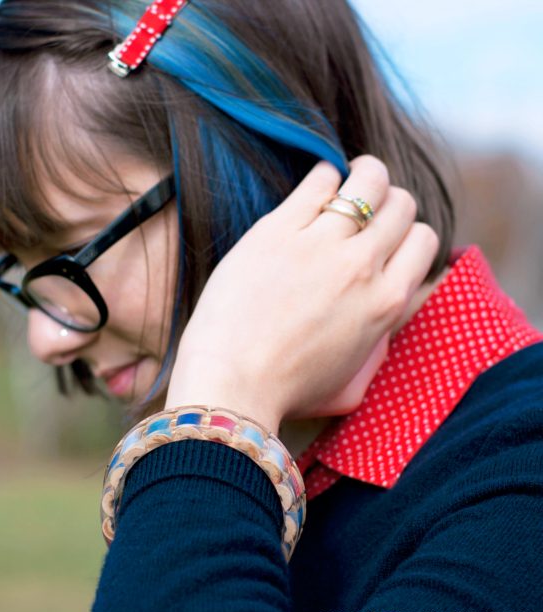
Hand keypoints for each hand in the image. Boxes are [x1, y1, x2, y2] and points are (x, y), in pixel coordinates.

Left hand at [165, 156, 438, 434]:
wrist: (231, 382)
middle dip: (387, 204)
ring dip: (365, 177)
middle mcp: (362, 267)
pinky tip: (311, 194)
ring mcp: (321, 244)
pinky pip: (320, 179)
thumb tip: (379, 321)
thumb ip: (375, 350)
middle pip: (402, 205)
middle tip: (362, 216)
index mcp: (386, 304)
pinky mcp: (279, 229)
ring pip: (370, 180)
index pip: (423, 241)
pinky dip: (324, 177)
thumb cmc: (285, 391)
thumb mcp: (351, 385)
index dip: (406, 236)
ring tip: (345, 188)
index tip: (383, 241)